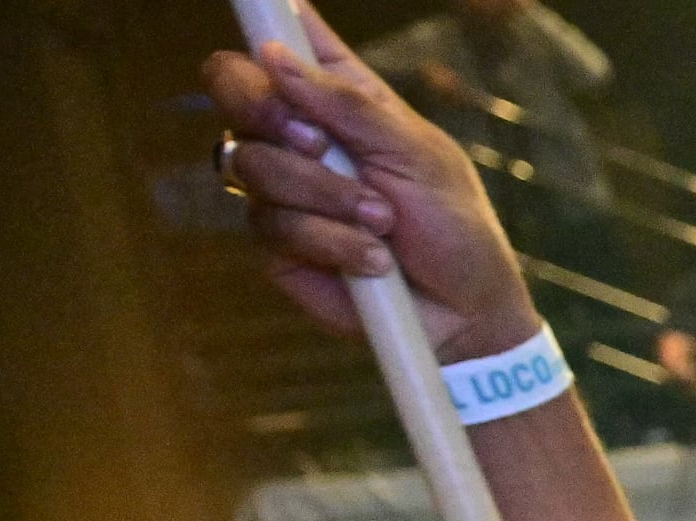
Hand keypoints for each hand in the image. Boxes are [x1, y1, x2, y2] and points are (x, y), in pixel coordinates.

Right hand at [202, 8, 543, 363]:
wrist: (464, 315)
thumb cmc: (454, 228)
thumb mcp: (420, 157)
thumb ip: (352, 107)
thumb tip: (277, 57)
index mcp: (341, 96)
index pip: (285, 37)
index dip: (264, 20)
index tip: (267, 32)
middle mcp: (300, 131)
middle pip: (231, 84)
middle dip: (268, 111)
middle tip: (319, 145)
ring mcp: (282, 185)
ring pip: (249, 160)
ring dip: (322, 195)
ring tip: (382, 222)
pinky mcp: (278, 240)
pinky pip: (270, 223)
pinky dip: (328, 241)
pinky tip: (371, 260)